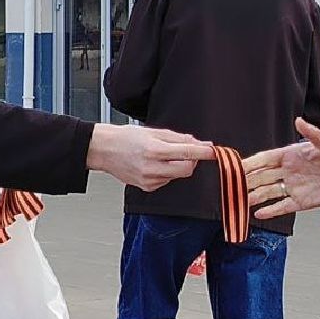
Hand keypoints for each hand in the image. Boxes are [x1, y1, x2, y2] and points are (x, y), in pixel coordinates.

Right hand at [87, 123, 213, 191]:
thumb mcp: (153, 131)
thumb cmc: (125, 138)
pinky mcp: (147, 187)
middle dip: (193, 161)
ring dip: (179, 166)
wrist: (104, 150)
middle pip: (187, 169)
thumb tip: (198, 143)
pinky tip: (156, 165)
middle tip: (190, 151)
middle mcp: (152, 167)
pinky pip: (167, 181)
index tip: (215, 152)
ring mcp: (149, 180)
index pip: (187, 153)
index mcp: (155, 149)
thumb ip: (178, 138)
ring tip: (165, 155)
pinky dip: (168, 173)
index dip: (204, 153)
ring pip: (178, 176)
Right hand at [243, 118, 319, 219]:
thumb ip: (312, 134)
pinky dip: (271, 210)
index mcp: (291, 154)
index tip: (236, 166)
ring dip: (255, 197)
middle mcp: (289, 171)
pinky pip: (283, 206)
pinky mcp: (302, 202)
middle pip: (262, 177)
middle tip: (231, 187)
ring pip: (268, 192)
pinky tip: (259, 213)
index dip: (250, 163)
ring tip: (241, 201)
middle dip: (246, 182)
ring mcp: (294, 187)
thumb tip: (300, 121)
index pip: (265, 159)